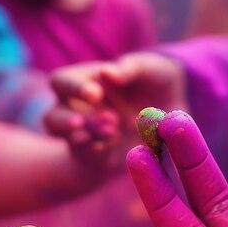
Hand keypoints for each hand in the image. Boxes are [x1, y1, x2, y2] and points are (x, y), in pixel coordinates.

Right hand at [45, 54, 186, 167]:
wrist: (175, 112)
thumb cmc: (154, 81)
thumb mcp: (146, 68)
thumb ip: (127, 69)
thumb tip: (105, 73)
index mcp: (84, 82)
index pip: (62, 83)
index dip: (74, 89)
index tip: (96, 94)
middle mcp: (79, 111)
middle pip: (52, 118)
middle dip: (66, 121)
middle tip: (88, 121)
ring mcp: (89, 136)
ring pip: (70, 140)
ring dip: (86, 137)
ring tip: (111, 132)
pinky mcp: (103, 155)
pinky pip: (90, 157)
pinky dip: (98, 153)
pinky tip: (110, 148)